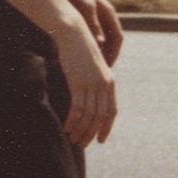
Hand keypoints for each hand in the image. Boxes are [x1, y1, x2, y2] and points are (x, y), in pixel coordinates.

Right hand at [49, 11, 117, 147]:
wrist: (73, 33)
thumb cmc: (80, 49)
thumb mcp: (91, 67)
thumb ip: (94, 82)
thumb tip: (89, 98)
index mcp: (109, 82)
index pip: (111, 112)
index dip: (106, 128)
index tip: (100, 140)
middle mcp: (104, 85)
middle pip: (100, 117)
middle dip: (91, 133)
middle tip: (81, 144)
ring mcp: (92, 84)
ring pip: (89, 115)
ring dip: (81, 130)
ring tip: (73, 138)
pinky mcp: (79, 82)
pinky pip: (78, 108)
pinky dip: (73, 121)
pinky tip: (67, 127)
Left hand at [57, 0, 124, 65]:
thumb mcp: (84, 6)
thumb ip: (92, 24)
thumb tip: (100, 43)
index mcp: (108, 13)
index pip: (117, 38)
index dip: (114, 53)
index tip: (106, 67)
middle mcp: (103, 16)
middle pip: (109, 41)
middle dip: (105, 56)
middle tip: (96, 71)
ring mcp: (94, 16)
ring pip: (98, 39)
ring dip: (95, 52)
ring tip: (86, 66)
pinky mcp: (82, 17)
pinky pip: (88, 35)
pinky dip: (85, 45)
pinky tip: (74, 52)